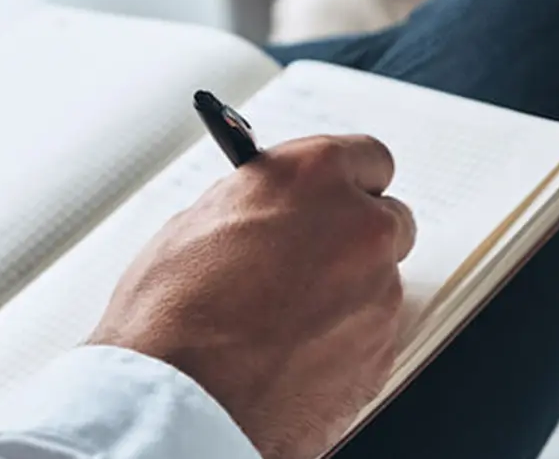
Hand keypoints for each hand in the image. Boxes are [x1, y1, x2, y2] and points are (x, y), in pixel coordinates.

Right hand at [88, 136, 417, 458]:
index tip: (338, 198)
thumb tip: (269, 213)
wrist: (178, 400)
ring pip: (379, 284)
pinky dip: (343, 343)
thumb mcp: (197, 224)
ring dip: (347, 296)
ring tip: (285, 324)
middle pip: (388, 222)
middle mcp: (359, 227)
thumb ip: (257, 207)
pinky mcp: (382, 353)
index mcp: (315, 176)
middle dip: (356, 241)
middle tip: (312, 264)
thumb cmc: (170, 313)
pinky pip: (371, 337)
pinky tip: (291, 356)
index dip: (350, 184)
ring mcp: (378, 293)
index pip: (369, 158)